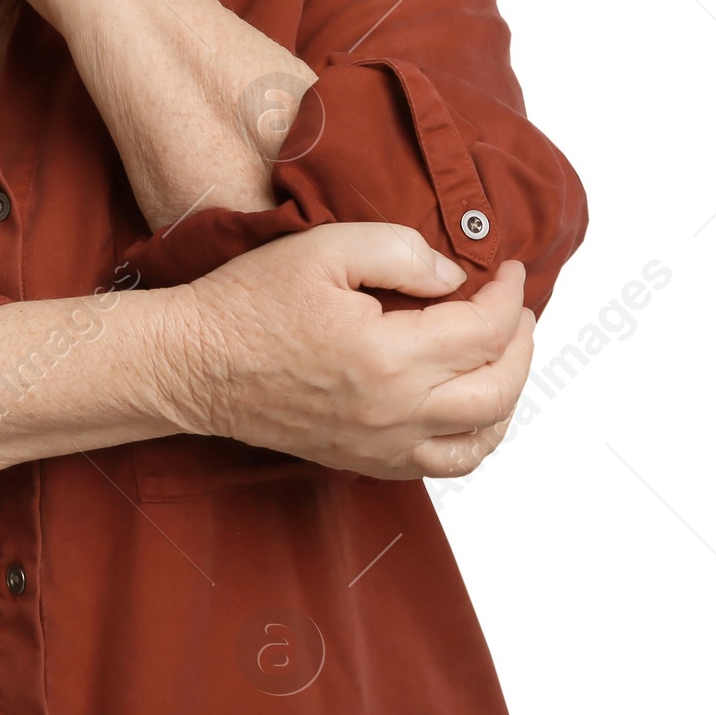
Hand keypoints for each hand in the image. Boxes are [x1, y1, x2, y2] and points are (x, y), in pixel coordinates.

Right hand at [159, 223, 534, 480]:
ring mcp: (381, 446)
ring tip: (504, 355)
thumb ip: (399, 251)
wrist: (194, 363)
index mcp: (387, 356)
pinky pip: (443, 466)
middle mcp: (394, 412)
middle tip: (517, 308)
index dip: (508, 295)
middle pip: (497, 390)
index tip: (510, 269)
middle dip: (521, 345)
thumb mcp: (322, 248)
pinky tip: (468, 406)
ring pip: (480, 439)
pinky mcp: (365, 461)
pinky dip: (474, 438)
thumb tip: (452, 277)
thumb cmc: (249, 302)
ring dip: (507, 395)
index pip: (481, 329)